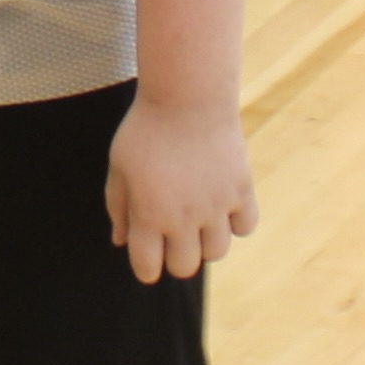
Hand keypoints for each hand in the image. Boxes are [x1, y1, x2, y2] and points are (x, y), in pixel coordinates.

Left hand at [105, 95, 256, 285]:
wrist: (187, 95)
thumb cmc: (147, 129)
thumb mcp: (119, 167)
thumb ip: (118, 208)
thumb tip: (120, 242)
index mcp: (149, 215)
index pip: (147, 269)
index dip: (146, 266)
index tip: (149, 252)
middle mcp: (184, 218)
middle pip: (185, 267)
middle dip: (176, 257)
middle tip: (174, 233)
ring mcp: (216, 205)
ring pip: (217, 252)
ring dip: (206, 241)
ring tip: (199, 217)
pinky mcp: (241, 189)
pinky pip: (245, 227)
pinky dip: (236, 222)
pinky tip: (223, 204)